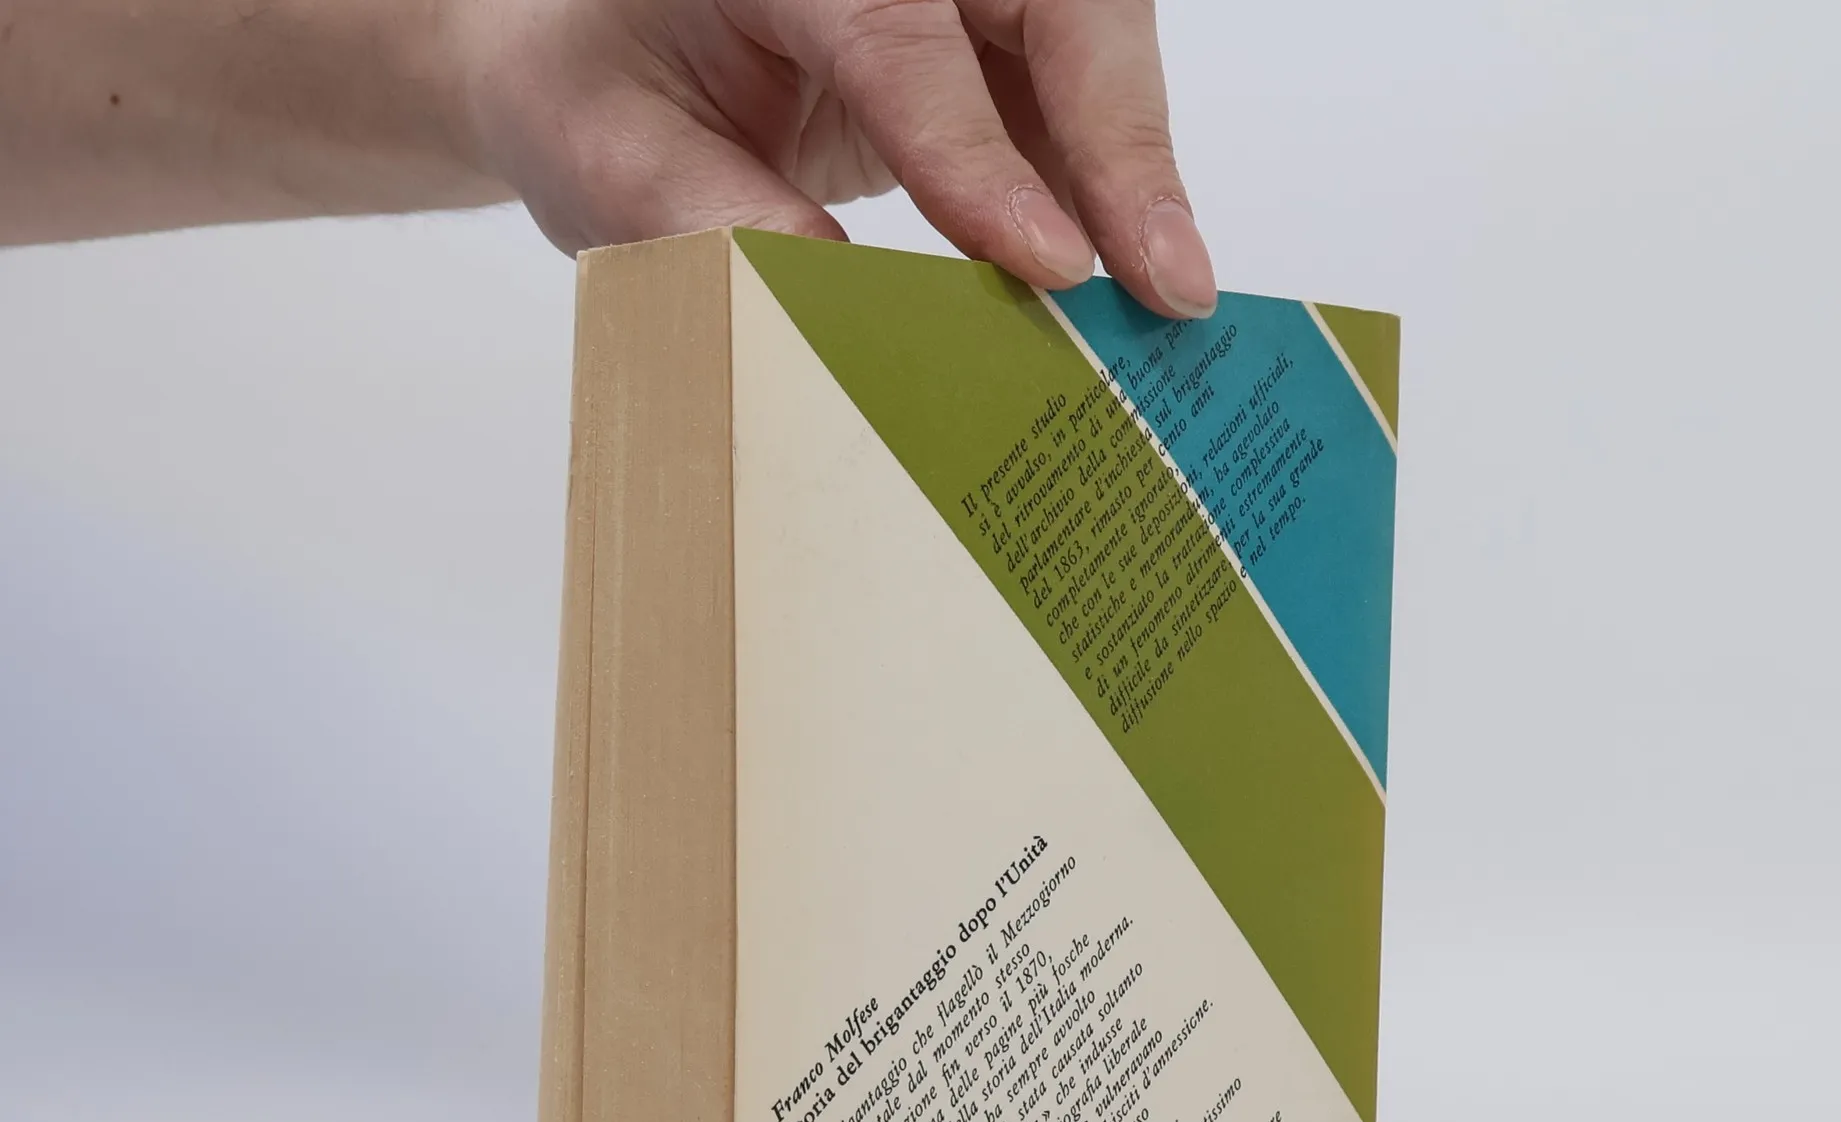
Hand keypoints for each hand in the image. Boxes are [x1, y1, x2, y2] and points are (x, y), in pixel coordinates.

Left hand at [461, 0, 1217, 316]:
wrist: (604, 38)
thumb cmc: (596, 82)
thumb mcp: (607, 154)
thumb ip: (704, 215)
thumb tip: (832, 298)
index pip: (899, 32)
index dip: (979, 155)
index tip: (1046, 263)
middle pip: (1050, 0)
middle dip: (1120, 143)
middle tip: (1166, 283)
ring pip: (1092, 29)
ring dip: (1134, 164)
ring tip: (1168, 292)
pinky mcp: (988, 12)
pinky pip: (1079, 77)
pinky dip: (1109, 176)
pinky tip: (1131, 265)